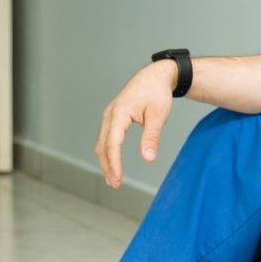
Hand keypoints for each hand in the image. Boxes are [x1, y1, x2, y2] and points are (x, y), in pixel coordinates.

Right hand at [95, 61, 176, 187]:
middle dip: (107, 166)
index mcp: (119, 113)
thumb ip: (152, 137)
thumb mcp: (158, 115)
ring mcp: (110, 115)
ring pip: (102, 142)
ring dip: (106, 160)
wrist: (155, 76)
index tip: (117, 179)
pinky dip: (107, 151)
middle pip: (103, 145)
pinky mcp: (113, 117)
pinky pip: (106, 137)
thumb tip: (148, 158)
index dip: (114, 163)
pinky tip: (112, 163)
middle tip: (114, 184)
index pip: (113, 143)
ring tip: (112, 178)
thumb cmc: (157, 93)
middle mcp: (110, 114)